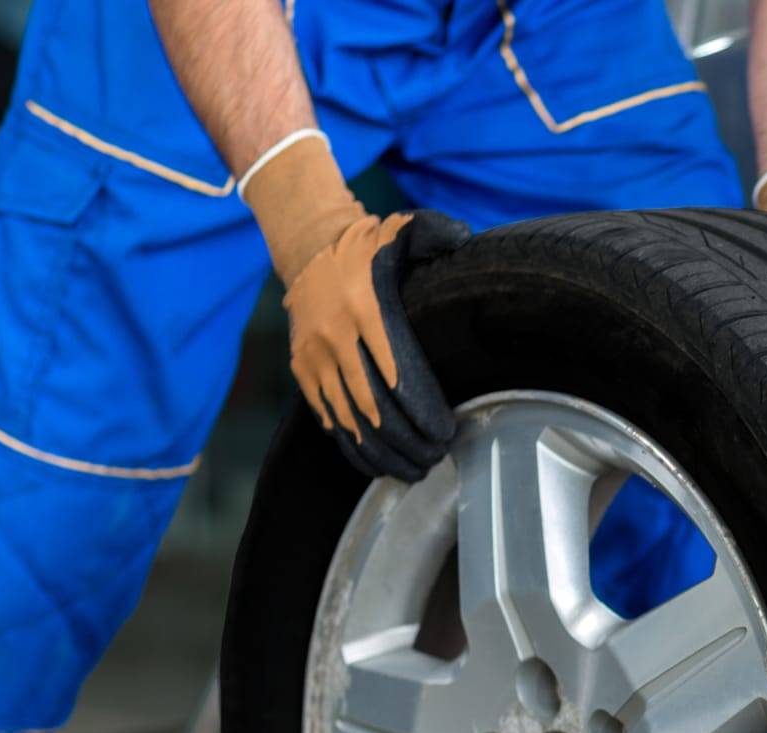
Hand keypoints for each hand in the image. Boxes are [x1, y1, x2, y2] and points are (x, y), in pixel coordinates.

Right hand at [283, 210, 466, 480]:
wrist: (307, 248)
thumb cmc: (366, 247)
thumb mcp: (399, 229)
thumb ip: (434, 232)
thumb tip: (467, 240)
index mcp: (364, 306)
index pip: (396, 369)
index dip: (419, 408)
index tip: (443, 432)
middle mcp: (335, 335)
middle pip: (372, 402)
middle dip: (404, 438)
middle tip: (434, 458)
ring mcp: (313, 355)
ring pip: (347, 416)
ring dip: (378, 449)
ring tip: (410, 470)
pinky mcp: (300, 368)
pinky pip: (325, 414)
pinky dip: (349, 442)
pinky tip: (373, 461)